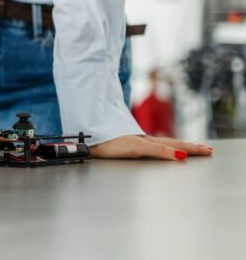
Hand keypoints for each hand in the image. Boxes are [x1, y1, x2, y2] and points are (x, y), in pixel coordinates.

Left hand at [89, 134, 212, 159]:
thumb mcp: (137, 148)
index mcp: (149, 142)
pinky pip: (152, 146)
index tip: (208, 150)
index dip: (191, 149)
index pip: (176, 146)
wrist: (89, 140)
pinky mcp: (128, 145)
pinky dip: (164, 148)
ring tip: (191, 148)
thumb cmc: (110, 144)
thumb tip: (181, 156)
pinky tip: (161, 149)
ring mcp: (137, 142)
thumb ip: (158, 151)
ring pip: (163, 144)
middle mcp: (145, 141)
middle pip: (173, 143)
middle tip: (207, 150)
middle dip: (190, 147)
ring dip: (179, 146)